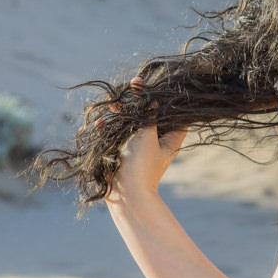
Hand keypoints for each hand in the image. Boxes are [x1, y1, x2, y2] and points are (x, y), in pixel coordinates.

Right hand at [106, 76, 186, 201]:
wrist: (125, 193)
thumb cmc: (141, 163)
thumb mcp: (147, 134)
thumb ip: (149, 114)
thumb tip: (153, 99)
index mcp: (171, 139)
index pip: (176, 115)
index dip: (169, 100)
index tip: (159, 86)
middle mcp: (157, 142)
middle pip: (151, 116)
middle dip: (139, 102)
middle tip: (132, 85)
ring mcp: (139, 147)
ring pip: (132, 124)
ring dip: (121, 113)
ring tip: (113, 103)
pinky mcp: (123, 152)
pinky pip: (116, 135)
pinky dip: (109, 128)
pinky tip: (101, 123)